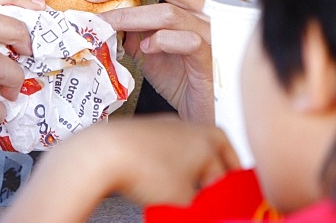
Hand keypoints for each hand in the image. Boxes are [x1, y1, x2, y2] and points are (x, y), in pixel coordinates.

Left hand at [3, 115, 239, 222]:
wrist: (104, 152)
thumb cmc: (145, 167)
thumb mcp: (184, 200)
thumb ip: (202, 208)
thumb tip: (204, 210)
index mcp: (212, 139)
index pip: (231, 173)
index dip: (229, 196)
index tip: (225, 207)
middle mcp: (193, 127)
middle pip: (214, 158)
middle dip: (214, 181)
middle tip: (210, 199)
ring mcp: (169, 126)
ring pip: (190, 155)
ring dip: (191, 175)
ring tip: (182, 195)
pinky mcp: (148, 131)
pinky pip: (168, 152)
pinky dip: (169, 168)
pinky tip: (159, 183)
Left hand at [81, 0, 219, 121]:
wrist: (203, 108)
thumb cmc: (181, 73)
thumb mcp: (149, 40)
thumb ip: (132, 20)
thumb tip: (98, 4)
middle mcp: (208, 4)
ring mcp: (213, 29)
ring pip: (169, 12)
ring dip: (130, 16)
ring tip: (104, 24)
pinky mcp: (212, 56)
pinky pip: (186, 41)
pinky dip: (160, 41)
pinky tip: (143, 49)